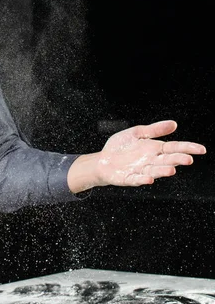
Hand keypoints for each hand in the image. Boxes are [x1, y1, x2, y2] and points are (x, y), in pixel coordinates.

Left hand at [68, 120, 206, 191]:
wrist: (102, 160)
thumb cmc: (120, 147)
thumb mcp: (136, 133)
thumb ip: (154, 130)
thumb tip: (174, 124)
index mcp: (154, 149)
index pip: (174, 148)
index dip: (188, 148)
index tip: (201, 150)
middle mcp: (151, 161)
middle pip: (167, 160)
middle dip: (177, 160)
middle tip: (188, 160)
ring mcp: (140, 170)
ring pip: (155, 171)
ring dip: (163, 171)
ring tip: (171, 170)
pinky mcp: (129, 178)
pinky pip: (137, 179)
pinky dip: (142, 179)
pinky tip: (149, 179)